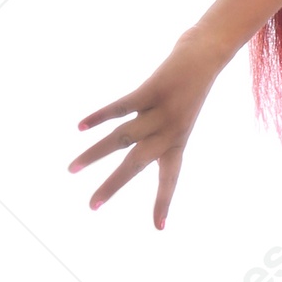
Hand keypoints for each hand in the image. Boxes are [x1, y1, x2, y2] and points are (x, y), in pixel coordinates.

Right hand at [71, 29, 223, 228]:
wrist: (209, 53)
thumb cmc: (191, 84)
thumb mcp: (178, 112)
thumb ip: (156, 127)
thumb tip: (132, 134)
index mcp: (178, 140)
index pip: (170, 178)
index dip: (163, 202)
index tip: (159, 229)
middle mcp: (170, 130)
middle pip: (137, 164)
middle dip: (114, 186)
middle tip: (91, 207)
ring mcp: (162, 110)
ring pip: (123, 138)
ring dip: (95, 154)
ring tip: (71, 169)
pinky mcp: (153, 89)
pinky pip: (122, 107)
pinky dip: (100, 117)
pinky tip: (80, 127)